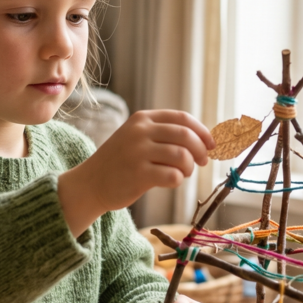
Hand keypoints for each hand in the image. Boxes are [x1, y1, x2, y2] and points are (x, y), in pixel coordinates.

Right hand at [57, 110, 213, 236]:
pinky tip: (170, 182)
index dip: (202, 131)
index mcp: (142, 119)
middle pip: (186, 136)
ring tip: (183, 173)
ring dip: (189, 167)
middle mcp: (140, 132)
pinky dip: (178, 180)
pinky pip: (173, 176)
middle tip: (202, 162)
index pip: (182, 118)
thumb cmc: (120, 162)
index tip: (212, 144)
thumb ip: (163, 134)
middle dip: (200, 150)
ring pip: (182, 156)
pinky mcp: (138, 175)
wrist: (90, 183)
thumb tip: (203, 140)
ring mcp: (138, 153)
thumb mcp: (136, 137)